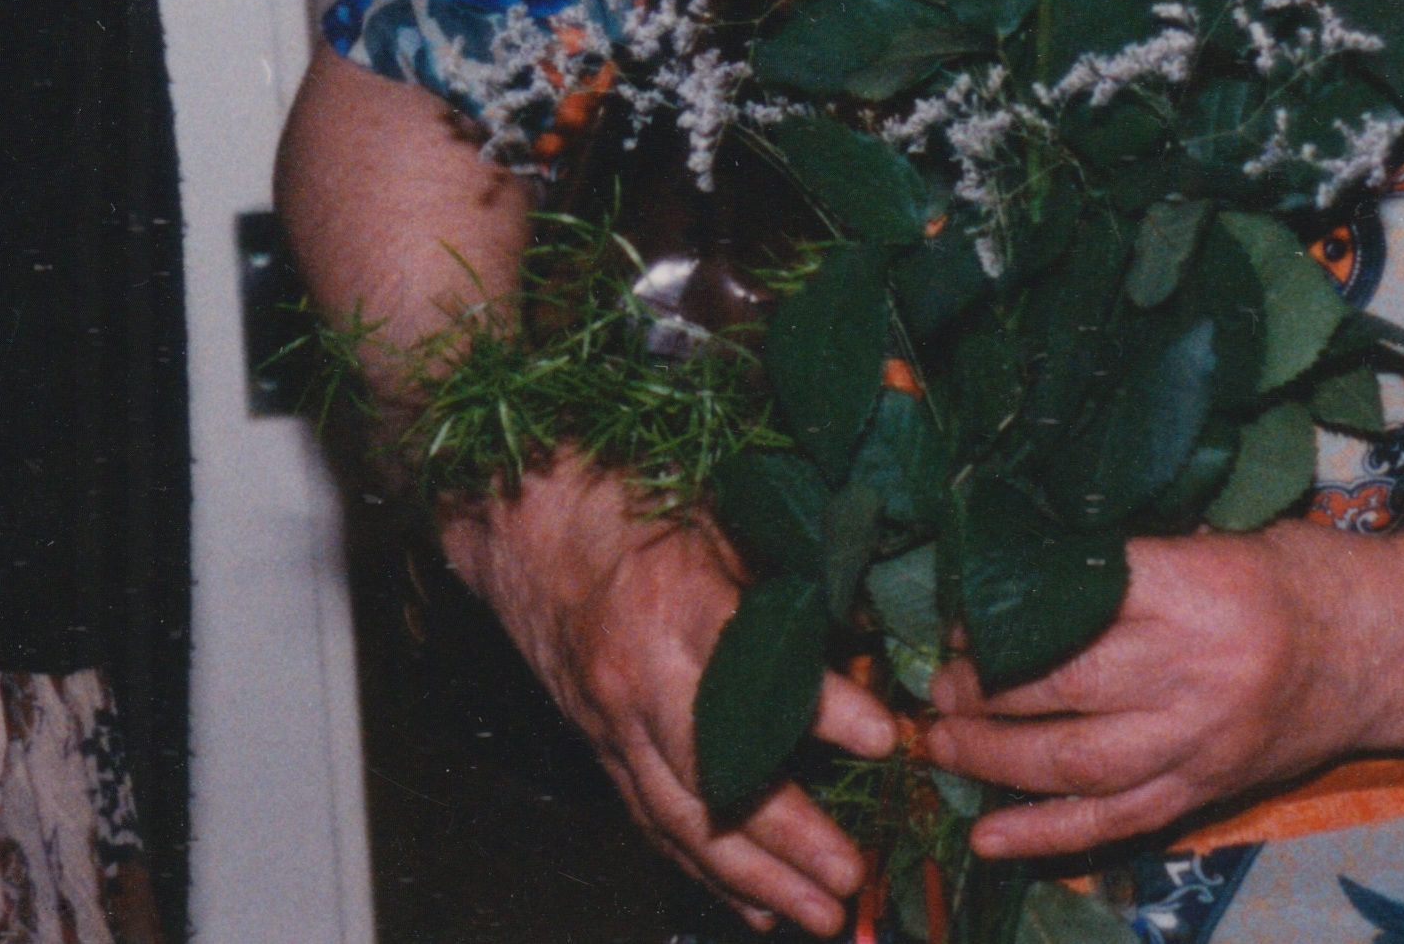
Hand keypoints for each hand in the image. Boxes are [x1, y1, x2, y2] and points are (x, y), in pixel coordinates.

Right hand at [445, 454, 895, 933]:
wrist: (519, 515)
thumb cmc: (626, 500)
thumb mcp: (712, 517)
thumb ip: (777, 586)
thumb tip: (865, 634)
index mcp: (671, 606)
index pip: (753, 677)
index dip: (822, 710)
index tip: (884, 738)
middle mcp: (636, 680)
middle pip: (714, 781)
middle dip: (788, 838)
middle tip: (851, 873)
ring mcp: (610, 724)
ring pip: (682, 822)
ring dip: (754, 878)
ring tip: (818, 917)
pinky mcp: (597, 746)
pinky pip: (651, 822)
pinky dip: (704, 870)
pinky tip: (753, 905)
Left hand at [921, 523, 1396, 859]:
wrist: (1392, 652)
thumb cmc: (1301, 576)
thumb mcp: (1222, 534)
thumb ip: (1134, 556)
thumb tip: (1025, 558)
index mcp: (1198, 587)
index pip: (1079, 593)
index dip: (1009, 601)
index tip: (961, 602)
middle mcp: (1196, 670)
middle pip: (1064, 682)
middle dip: (985, 685)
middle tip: (937, 679)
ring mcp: (1200, 741)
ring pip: (1077, 762)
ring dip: (993, 757)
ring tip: (939, 741)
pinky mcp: (1205, 790)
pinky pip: (1114, 824)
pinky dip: (1044, 836)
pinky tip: (985, 838)